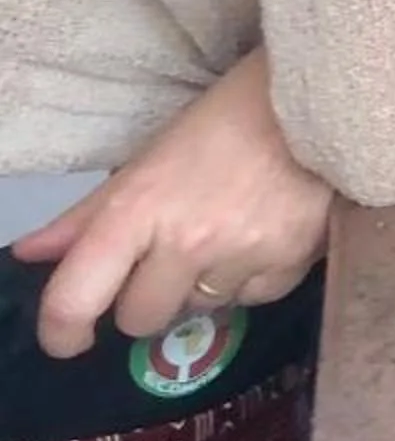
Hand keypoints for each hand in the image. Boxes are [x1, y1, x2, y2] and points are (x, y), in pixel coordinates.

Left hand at [8, 51, 332, 357]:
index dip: (61, 331)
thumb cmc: (222, 123)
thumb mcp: (147, 160)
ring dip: (201, 286)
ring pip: (198, 310)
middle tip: (168, 260)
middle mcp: (185, 242)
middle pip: (140, 319)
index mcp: (137, 210)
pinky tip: (262, 238)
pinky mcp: (292, 263)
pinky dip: (251, 279)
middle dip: (147, 297)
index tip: (69, 338)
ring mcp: (241, 256)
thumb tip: (31, 254)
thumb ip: (89, 215)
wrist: (317, 102)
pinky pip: (253, 299)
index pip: (76, 298)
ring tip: (225, 237)